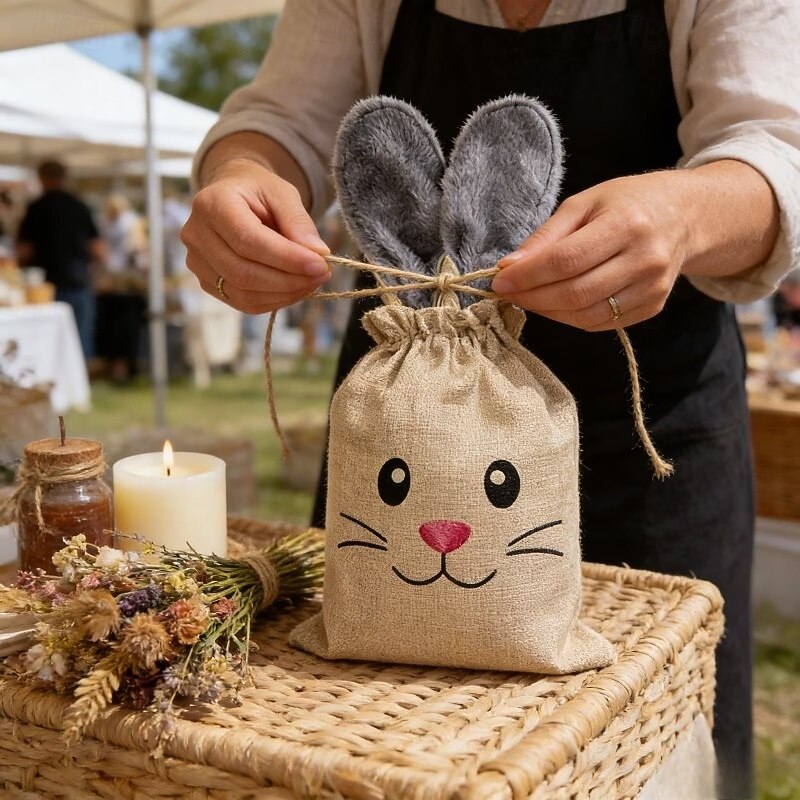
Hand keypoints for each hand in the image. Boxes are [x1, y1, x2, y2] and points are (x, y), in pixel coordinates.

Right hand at [181, 158, 330, 313]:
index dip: (287, 258)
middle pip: (243, 272)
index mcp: (212, 204)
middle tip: (322, 274)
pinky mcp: (207, 282)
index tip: (320, 264)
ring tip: (312, 281)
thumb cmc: (258, 192)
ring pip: (243, 293)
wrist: (234, 196)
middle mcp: (196, 235)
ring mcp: (197, 262)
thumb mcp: (282, 193)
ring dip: (285, 294)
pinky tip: (294, 289)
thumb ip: (298, 221)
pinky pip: (243, 302)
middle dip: (289, 280)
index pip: (248, 241)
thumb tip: (317, 254)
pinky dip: (274, 300)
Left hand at [491, 171, 694, 329]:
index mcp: (627, 224)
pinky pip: (601, 323)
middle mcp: (645, 259)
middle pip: (575, 293)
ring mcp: (652, 287)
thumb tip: (509, 267)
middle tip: (508, 293)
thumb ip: (546, 237)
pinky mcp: (653, 306)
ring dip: (548, 311)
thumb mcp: (584, 204)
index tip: (499, 280)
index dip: (528, 275)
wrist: (684, 215)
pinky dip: (570, 318)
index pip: (566, 260)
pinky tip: (555, 304)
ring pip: (586, 315)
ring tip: (528, 298)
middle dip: (532, 297)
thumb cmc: (627, 204)